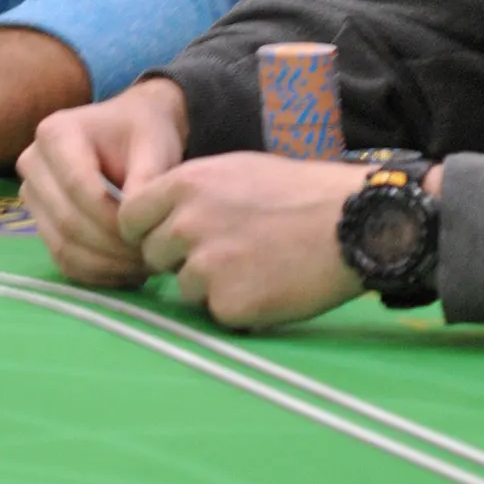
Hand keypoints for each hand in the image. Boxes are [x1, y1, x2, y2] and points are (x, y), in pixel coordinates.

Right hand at [18, 81, 187, 284]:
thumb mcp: (154, 144)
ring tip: (144, 266)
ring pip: (62, 245)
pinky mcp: (40, 222)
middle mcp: (33, 163)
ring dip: (105, 265)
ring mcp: (32, 195)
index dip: (111, 217)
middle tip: (151, 257)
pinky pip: (62, 259)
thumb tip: (132, 222)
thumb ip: (148, 177)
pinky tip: (128, 272)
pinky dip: (96, 273)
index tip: (148, 231)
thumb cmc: (144, 133)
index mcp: (55, 133)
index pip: (77, 186)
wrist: (132, 133)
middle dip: (111, 246)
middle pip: (67, 220)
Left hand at [117, 150, 367, 327]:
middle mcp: (187, 224)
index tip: (165, 238)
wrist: (354, 223)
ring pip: (184, 287)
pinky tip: (269, 285)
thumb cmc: (300, 192)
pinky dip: (238, 306)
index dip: (146, 231)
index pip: (129, 218)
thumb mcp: (235, 171)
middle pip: (153, 255)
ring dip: (210, 284)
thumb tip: (163, 218)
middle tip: (224, 254)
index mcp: (185, 184)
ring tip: (255, 266)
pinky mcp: (229, 304)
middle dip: (178, 259)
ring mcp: (206, 266)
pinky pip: (216, 312)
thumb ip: (191, 194)